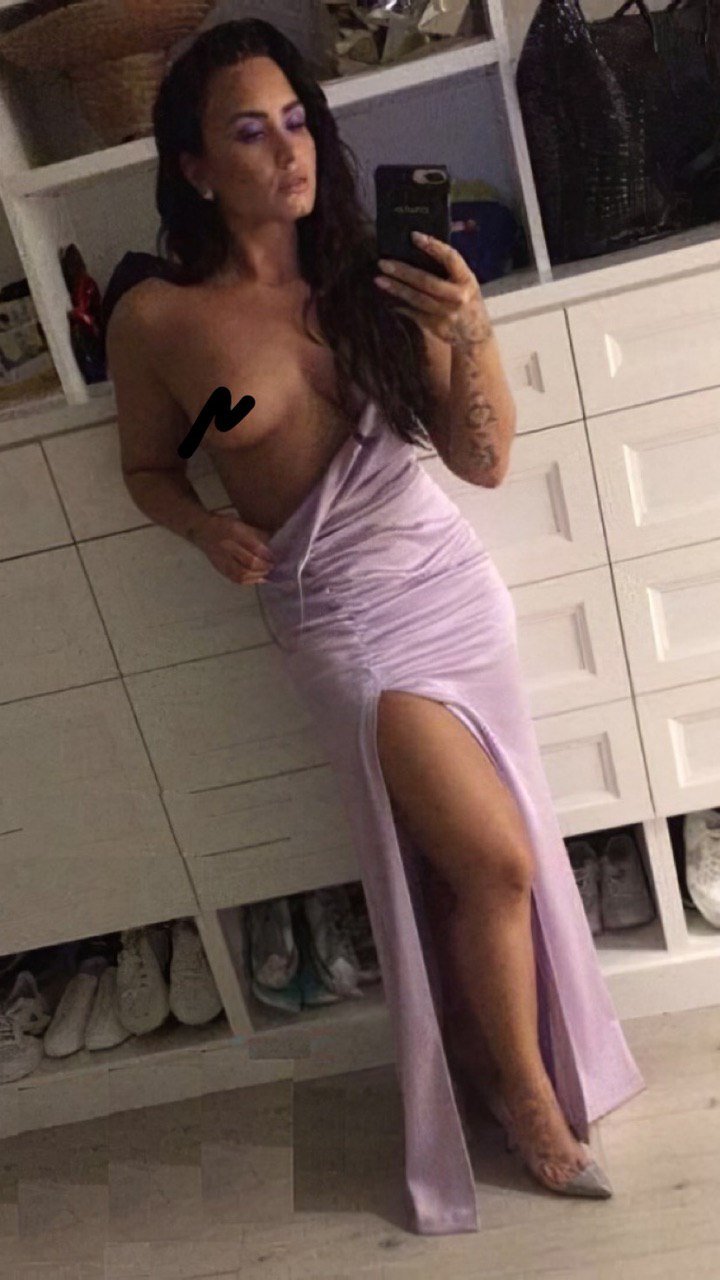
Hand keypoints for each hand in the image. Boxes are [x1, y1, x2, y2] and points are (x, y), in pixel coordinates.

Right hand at [194, 511, 274, 585]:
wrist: (201, 531)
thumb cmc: (224, 524)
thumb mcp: (241, 523)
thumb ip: (256, 534)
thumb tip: (273, 545)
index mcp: (233, 532)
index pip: (254, 546)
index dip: (268, 554)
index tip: (277, 556)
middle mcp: (227, 547)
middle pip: (249, 562)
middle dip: (264, 567)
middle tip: (274, 567)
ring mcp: (222, 560)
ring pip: (242, 574)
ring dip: (258, 576)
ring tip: (267, 574)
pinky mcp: (220, 569)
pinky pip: (236, 579)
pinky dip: (250, 581)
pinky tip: (258, 579)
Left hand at [374, 230, 491, 348]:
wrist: (474, 335)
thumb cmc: (468, 301)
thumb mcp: (467, 282)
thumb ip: (450, 269)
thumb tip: (422, 248)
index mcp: (467, 280)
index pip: (450, 258)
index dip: (433, 246)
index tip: (414, 236)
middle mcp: (457, 297)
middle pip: (427, 281)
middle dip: (403, 271)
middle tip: (383, 263)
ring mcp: (445, 313)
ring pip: (417, 299)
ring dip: (396, 288)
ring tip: (379, 279)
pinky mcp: (435, 326)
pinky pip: (413, 313)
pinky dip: (400, 305)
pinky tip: (387, 299)